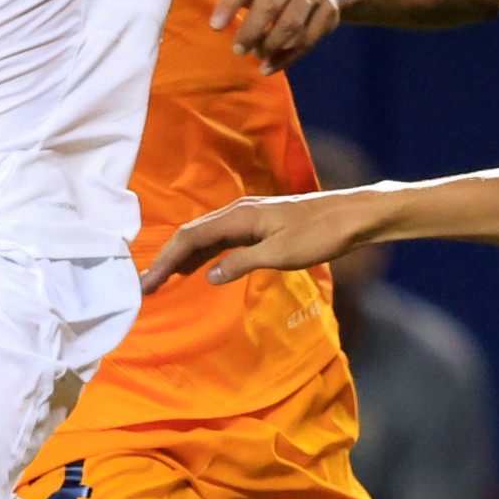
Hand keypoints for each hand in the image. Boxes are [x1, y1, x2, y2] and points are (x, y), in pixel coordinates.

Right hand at [142, 188, 388, 291]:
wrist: (351, 216)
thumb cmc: (319, 234)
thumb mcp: (281, 254)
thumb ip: (242, 263)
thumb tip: (209, 275)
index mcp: (238, 217)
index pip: (190, 238)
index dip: (165, 260)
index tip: (148, 284)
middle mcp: (237, 212)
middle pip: (191, 235)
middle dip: (166, 260)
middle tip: (147, 286)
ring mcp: (248, 216)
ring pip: (205, 236)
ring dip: (183, 257)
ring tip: (163, 279)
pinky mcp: (258, 224)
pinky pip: (221, 238)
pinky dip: (204, 253)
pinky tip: (199, 268)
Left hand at [176, 0, 340, 69]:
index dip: (229, 4)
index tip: (214, 27)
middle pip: (271, 5)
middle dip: (252, 30)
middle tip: (237, 49)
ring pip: (292, 24)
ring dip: (271, 44)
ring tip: (255, 56)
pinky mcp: (329, 14)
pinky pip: (309, 40)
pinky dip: (288, 58)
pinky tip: (269, 68)